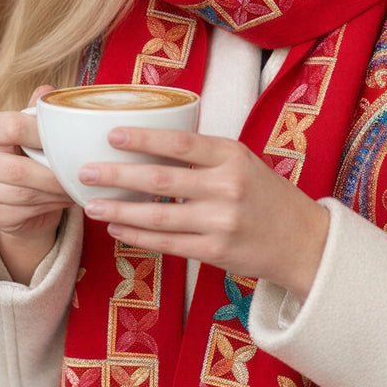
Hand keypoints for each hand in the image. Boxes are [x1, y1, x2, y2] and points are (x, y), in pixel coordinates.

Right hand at [0, 86, 71, 282]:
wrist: (13, 197)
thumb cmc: (26, 154)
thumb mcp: (31, 131)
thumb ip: (37, 113)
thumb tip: (49, 91)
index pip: (13, 127)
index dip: (44, 134)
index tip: (71, 140)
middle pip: (18, 169)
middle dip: (55, 175)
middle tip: (82, 175)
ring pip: (24, 194)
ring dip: (56, 193)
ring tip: (78, 188)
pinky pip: (24, 213)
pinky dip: (50, 207)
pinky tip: (64, 201)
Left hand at [78, 127, 328, 299]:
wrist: (302, 240)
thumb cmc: (265, 195)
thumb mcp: (242, 162)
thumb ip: (203, 154)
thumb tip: (148, 144)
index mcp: (232, 156)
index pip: (180, 144)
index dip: (143, 139)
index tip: (111, 134)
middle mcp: (227, 188)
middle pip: (160, 180)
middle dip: (117, 175)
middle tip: (84, 171)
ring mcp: (221, 222)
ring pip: (158, 216)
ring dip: (119, 210)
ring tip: (92, 204)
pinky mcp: (216, 252)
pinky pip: (168, 243)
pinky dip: (139, 235)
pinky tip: (118, 227)